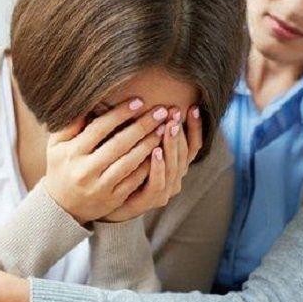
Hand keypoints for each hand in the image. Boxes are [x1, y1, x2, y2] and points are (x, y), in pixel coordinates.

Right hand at [43, 98, 170, 224]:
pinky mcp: (112, 200)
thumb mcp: (56, 145)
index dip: (120, 113)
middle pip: (119, 144)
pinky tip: (160, 152)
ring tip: (164, 128)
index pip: (100, 128)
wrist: (61, 206)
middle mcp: (85, 170)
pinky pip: (134, 180)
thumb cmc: (62, 166)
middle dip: (142, 126)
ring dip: (149, 144)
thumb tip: (88, 101)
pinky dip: (148, 165)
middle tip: (161, 112)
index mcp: (71, 153)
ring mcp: (100, 187)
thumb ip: (70, 124)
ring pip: (129, 162)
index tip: (139, 101)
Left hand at [102, 105, 201, 221]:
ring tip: (169, 127)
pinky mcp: (149, 200)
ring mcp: (164, 190)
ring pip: (174, 167)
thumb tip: (141, 99)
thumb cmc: (122, 169)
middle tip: (176, 112)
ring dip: (172, 145)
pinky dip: (158, 167)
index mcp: (175, 164)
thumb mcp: (137, 145)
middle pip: (184, 153)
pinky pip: (158, 183)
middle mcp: (174, 177)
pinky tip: (155, 151)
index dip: (195, 127)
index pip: (192, 144)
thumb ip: (144, 128)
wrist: (106, 202)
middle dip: (181, 131)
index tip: (193, 107)